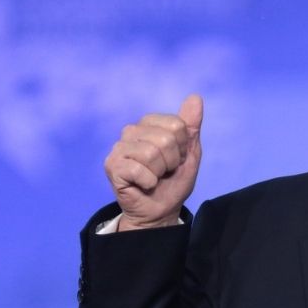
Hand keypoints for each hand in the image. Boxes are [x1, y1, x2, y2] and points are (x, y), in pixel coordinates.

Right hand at [103, 94, 203, 230]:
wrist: (161, 210)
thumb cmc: (173, 180)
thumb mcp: (190, 152)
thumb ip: (191, 126)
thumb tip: (195, 97)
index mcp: (150, 123)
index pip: (177, 125)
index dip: (183, 147)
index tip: (177, 159)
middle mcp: (131, 131)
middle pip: (165, 139)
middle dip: (172, 161)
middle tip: (165, 170)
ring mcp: (119, 148)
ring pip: (151, 153)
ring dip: (160, 172)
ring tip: (155, 177)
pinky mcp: (112, 165)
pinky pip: (138, 169)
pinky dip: (148, 181)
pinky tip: (144, 184)